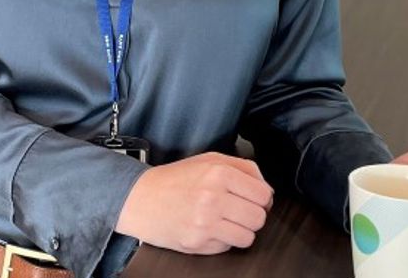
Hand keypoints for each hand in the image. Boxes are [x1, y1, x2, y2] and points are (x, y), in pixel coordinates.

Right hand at [115, 153, 273, 254]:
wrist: (140, 199)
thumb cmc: (174, 179)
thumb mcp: (209, 160)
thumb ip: (244, 168)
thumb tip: (267, 189)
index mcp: (219, 173)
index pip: (264, 194)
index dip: (261, 198)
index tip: (252, 199)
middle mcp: (213, 198)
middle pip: (259, 217)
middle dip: (252, 215)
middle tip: (238, 210)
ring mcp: (205, 223)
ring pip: (248, 237)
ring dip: (240, 231)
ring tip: (225, 221)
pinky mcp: (197, 243)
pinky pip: (228, 247)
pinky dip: (223, 240)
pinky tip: (210, 228)